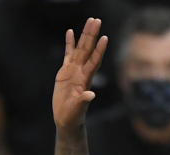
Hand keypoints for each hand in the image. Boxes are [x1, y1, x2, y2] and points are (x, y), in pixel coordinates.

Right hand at [53, 17, 108, 131]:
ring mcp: (74, 70)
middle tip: (96, 20)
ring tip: (89, 21)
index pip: (94, 61)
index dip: (99, 50)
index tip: (104, 38)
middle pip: (88, 50)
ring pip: (80, 49)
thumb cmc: (73, 116)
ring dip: (84, 35)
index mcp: (85, 79)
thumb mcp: (78, 109)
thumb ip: (83, 101)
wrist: (67, 119)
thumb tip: (90, 95)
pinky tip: (70, 32)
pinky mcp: (65, 71)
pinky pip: (68, 54)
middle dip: (92, 35)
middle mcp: (81, 72)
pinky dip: (69, 43)